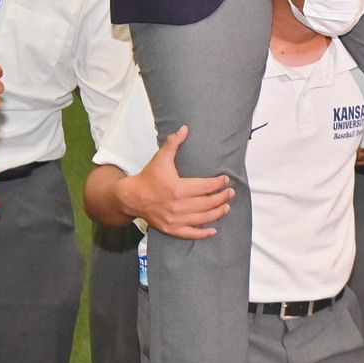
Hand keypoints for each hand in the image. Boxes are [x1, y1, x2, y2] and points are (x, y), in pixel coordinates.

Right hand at [118, 125, 234, 238]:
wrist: (132, 197)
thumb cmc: (149, 177)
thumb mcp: (161, 157)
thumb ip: (173, 142)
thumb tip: (185, 128)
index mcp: (178, 188)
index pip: (204, 186)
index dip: (217, 183)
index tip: (225, 179)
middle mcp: (178, 206)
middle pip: (206, 203)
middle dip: (221, 198)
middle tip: (231, 193)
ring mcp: (175, 220)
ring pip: (202, 218)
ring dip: (217, 213)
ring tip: (226, 207)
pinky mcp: (171, 229)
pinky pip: (190, 234)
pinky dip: (203, 233)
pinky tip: (213, 230)